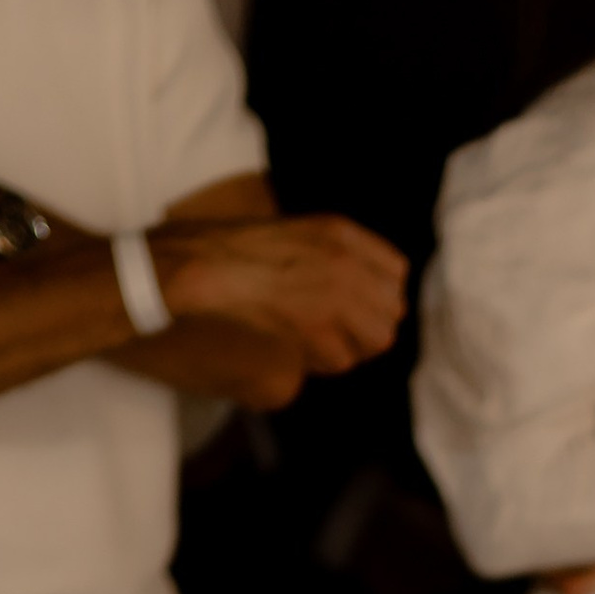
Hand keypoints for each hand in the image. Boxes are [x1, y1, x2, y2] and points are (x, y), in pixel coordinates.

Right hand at [159, 211, 408, 375]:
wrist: (198, 269)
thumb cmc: (232, 251)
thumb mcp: (296, 232)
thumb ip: (338, 254)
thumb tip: (373, 288)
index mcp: (341, 233)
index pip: (397, 274)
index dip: (377, 296)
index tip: (355, 306)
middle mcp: (346, 262)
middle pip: (390, 314)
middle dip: (367, 328)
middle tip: (333, 331)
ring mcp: (335, 296)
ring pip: (372, 342)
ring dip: (345, 347)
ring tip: (309, 337)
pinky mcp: (317, 330)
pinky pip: (339, 361)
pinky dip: (320, 361)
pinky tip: (293, 344)